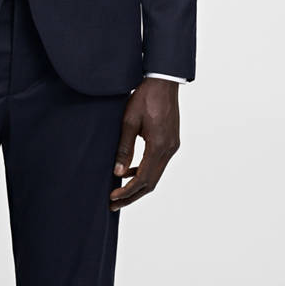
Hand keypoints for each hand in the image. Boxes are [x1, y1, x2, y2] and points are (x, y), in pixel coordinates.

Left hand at [109, 77, 179, 210]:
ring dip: (139, 185)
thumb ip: (124, 148)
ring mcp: (172, 146)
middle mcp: (169, 149)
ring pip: (156, 174)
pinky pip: (158, 163)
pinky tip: (131, 172)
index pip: (144, 179)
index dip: (128, 192)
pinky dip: (145, 172)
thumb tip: (118, 173)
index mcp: (159, 146)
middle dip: (132, 195)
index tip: (112, 198)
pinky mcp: (171, 141)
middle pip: (152, 182)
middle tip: (113, 204)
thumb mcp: (129, 121)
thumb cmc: (145, 97)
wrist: (163, 81)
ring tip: (120, 192)